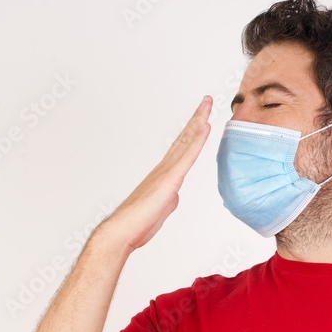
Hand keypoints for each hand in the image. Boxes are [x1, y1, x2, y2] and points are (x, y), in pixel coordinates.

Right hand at [100, 95, 212, 249]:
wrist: (123, 231)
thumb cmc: (138, 223)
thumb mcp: (161, 208)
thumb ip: (169, 198)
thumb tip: (174, 194)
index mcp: (164, 174)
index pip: (182, 147)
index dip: (193, 131)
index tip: (202, 117)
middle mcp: (165, 167)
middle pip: (184, 137)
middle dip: (197, 118)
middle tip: (207, 100)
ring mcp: (167, 171)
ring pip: (186, 141)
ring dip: (198, 121)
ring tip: (208, 104)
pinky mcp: (170, 179)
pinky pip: (187, 156)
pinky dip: (197, 140)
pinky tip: (205, 127)